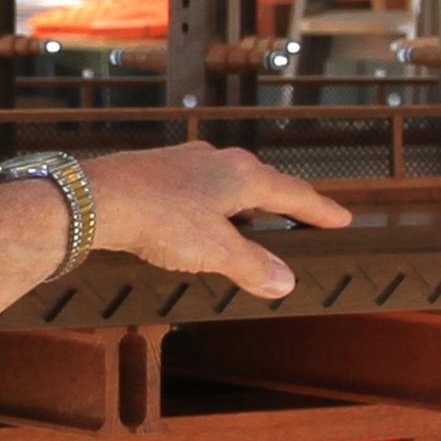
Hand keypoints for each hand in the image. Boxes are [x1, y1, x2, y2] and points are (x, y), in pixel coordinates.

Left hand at [77, 143, 353, 299]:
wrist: (97, 199)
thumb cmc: (159, 218)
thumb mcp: (214, 250)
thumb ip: (252, 265)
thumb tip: (284, 280)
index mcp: (243, 176)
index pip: (295, 194)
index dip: (321, 210)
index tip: (342, 218)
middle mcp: (220, 160)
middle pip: (264, 183)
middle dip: (285, 202)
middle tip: (304, 218)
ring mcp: (188, 161)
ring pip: (229, 182)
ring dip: (246, 203)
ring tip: (254, 224)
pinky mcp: (161, 170)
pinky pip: (200, 187)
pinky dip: (214, 204)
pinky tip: (202, 219)